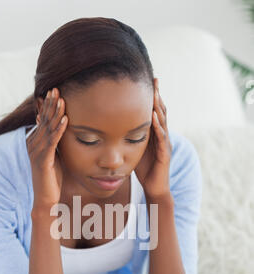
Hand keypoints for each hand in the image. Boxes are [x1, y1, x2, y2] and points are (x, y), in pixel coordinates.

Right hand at [26, 88, 67, 210]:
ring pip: (47, 129)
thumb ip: (53, 141)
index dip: (48, 105)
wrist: (46, 197)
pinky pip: (52, 142)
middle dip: (50, 104)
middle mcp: (33, 144)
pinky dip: (59, 130)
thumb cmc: (51, 177)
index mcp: (35, 141)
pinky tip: (66, 120)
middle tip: (56, 88)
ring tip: (62, 100)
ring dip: (55, 113)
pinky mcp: (43, 160)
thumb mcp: (53, 155)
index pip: (42, 119)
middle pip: (43, 120)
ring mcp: (37, 152)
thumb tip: (55, 128)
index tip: (55, 91)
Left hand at [134, 78, 172, 198]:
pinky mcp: (164, 154)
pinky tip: (153, 116)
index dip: (152, 96)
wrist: (155, 188)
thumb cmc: (145, 169)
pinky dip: (158, 126)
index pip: (154, 111)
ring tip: (154, 92)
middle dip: (157, 95)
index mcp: (155, 134)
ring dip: (158, 106)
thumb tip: (115, 124)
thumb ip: (131, 136)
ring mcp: (165, 144)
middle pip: (161, 111)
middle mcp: (163, 136)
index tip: (146, 80)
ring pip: (162, 122)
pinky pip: (162, 138)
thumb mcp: (135, 148)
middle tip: (153, 79)